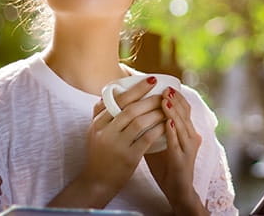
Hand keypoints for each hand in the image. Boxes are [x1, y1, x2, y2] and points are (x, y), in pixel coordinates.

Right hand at [48, 77, 165, 207]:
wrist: (97, 182)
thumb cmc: (100, 154)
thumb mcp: (96, 132)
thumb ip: (103, 113)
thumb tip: (114, 90)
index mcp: (97, 124)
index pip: (117, 100)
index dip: (136, 89)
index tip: (151, 80)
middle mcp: (105, 132)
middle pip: (130, 109)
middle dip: (149, 99)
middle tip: (163, 93)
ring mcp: (116, 145)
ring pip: (139, 122)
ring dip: (156, 112)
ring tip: (167, 107)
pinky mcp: (128, 157)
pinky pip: (147, 138)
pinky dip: (158, 129)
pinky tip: (167, 124)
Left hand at [145, 88, 206, 214]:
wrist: (176, 189)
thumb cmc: (165, 165)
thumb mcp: (158, 141)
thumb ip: (151, 127)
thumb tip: (133, 111)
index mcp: (185, 131)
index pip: (184, 108)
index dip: (176, 96)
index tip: (165, 85)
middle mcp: (191, 136)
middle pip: (186, 113)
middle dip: (175, 99)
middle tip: (165, 88)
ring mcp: (189, 147)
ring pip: (182, 125)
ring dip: (173, 112)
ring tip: (164, 100)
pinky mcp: (183, 159)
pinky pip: (178, 143)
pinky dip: (172, 131)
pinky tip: (166, 122)